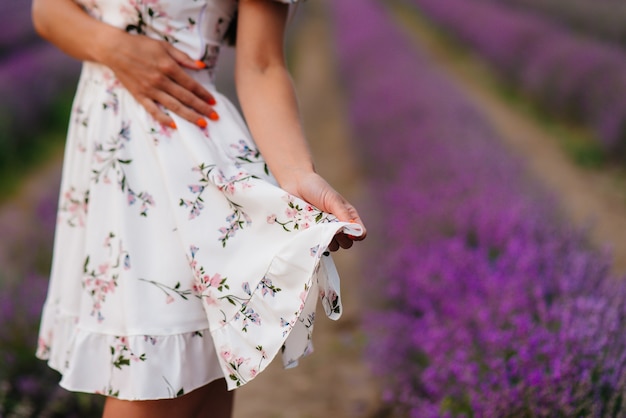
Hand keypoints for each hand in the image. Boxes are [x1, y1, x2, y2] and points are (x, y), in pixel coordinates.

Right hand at [99, 29, 217, 127]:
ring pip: (174, 106)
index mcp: (168, 66)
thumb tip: (201, 65)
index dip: (203, 94)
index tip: (213, 101)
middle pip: (186, 97)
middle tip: (215, 116)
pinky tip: (175, 125)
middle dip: (202, 108)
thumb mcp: (164, 46)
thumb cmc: (141, 45)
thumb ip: (183, 57)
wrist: (114, 48)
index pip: (191, 84)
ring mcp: (150, 89)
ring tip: (202, 123)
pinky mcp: (139, 96)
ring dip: (189, 116)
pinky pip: (153, 110)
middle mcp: (161, 80)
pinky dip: (164, 119)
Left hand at [281, 171, 366, 251]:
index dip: (357, 235)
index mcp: (347, 216)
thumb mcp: (333, 199)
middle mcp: (337, 226)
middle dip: (341, 239)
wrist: (295, 184)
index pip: (360, 232)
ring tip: (319, 227)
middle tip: (331, 227)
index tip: (347, 232)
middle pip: (347, 243)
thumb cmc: (316, 188)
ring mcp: (324, 231)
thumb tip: (354, 229)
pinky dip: (316, 242)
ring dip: (328, 241)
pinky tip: (311, 231)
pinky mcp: (312, 235)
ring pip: (333, 247)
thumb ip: (343, 214)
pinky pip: (317, 246)